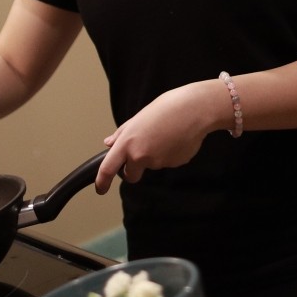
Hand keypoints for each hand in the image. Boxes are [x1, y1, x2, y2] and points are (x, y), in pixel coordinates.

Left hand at [94, 81, 227, 194]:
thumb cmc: (167, 107)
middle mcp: (140, 156)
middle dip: (134, 169)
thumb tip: (109, 143)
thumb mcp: (139, 117)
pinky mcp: (174, 164)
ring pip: (152, 165)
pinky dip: (170, 153)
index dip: (102, 182)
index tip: (100, 189)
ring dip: (156, 155)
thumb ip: (122, 133)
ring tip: (166, 134)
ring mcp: (158, 162)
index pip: (108, 169)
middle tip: (143, 151)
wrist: (195, 109)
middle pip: (131, 175)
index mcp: (127, 143)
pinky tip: (177, 138)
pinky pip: (168, 161)